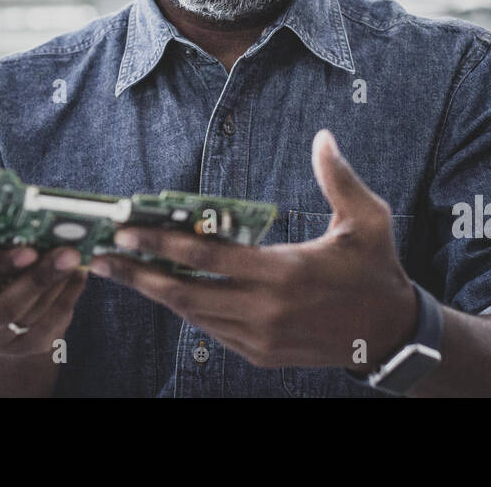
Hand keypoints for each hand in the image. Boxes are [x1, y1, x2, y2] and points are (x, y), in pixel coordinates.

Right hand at [0, 245, 87, 358]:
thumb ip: (0, 246)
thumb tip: (39, 228)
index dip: (0, 271)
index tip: (29, 250)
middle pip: (3, 312)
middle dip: (39, 280)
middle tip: (67, 254)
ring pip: (30, 321)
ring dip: (58, 288)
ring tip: (76, 261)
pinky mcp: (21, 352)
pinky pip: (48, 330)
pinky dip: (66, 301)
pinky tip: (76, 278)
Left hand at [88, 129, 418, 370]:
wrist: (389, 335)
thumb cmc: (376, 270)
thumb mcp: (368, 220)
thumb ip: (339, 177)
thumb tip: (322, 136)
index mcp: (284, 274)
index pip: (208, 258)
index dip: (162, 244)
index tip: (126, 231)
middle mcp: (265, 311)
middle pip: (184, 293)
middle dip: (138, 274)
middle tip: (101, 257)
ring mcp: (259, 338)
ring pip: (192, 315)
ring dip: (154, 293)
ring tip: (121, 272)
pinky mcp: (258, 354)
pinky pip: (210, 330)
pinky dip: (184, 310)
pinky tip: (164, 290)